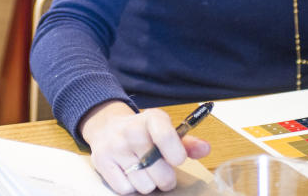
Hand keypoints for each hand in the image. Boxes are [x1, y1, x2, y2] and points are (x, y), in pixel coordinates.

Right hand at [80, 101, 209, 193]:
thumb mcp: (164, 129)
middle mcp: (131, 131)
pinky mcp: (102, 162)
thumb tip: (205, 149)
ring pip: (144, 185)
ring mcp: (115, 147)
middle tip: (161, 170)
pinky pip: (126, 190)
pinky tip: (129, 173)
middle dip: (165, 178)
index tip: (177, 160)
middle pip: (160, 173)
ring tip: (144, 170)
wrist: (106, 127)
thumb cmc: (142, 131)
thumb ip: (186, 142)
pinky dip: (131, 186)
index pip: (167, 137)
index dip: (176, 155)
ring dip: (148, 183)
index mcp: (151, 119)